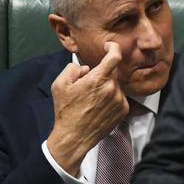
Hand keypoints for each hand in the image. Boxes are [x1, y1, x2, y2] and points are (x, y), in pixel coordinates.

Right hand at [47, 42, 128, 175]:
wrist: (74, 137)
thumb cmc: (66, 111)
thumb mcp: (59, 85)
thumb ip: (73, 69)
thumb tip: (87, 68)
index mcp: (98, 79)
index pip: (114, 56)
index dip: (112, 47)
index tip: (108, 46)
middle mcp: (112, 88)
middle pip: (112, 72)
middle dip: (101, 73)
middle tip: (87, 85)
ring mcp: (120, 99)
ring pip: (115, 85)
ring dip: (106, 86)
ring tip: (91, 100)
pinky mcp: (123, 109)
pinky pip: (119, 96)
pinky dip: (111, 97)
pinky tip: (99, 106)